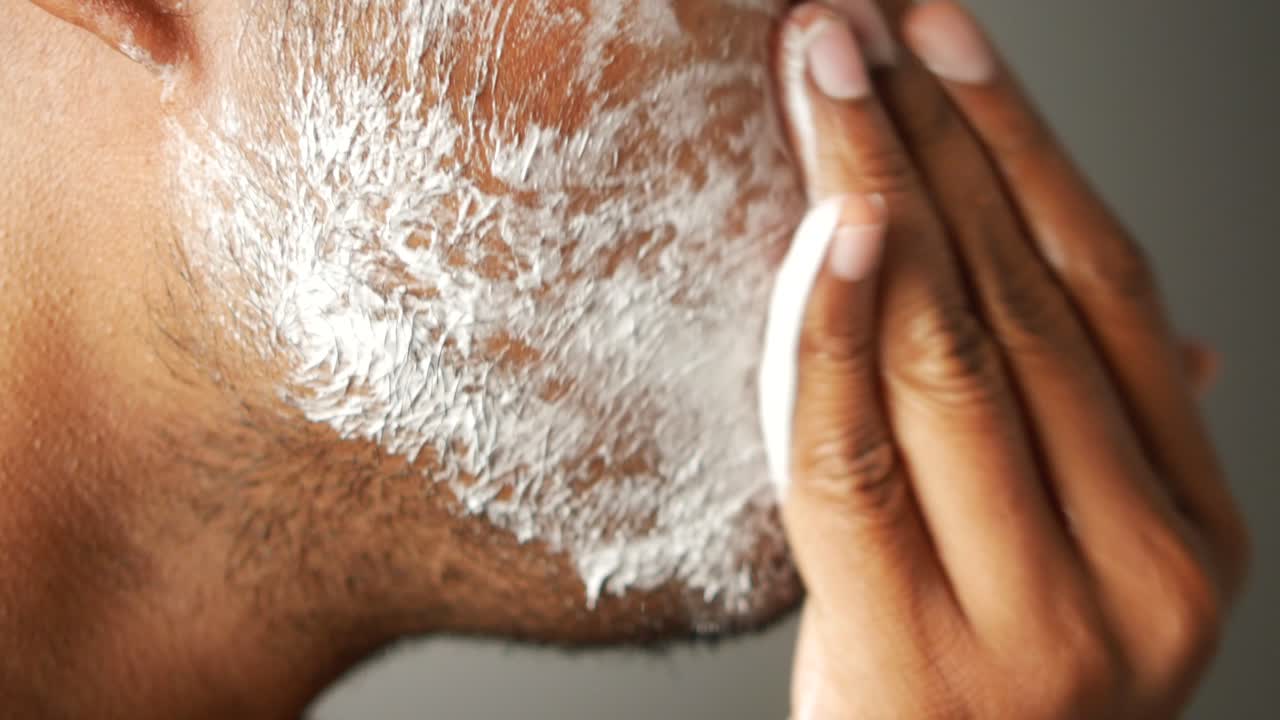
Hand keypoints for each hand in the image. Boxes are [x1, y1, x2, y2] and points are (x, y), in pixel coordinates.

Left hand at [760, 2, 1250, 717]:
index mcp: (1187, 528)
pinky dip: (837, 327)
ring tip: (826, 79)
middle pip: (1025, 298)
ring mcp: (1038, 611)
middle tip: (863, 25)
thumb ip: (1108, 455)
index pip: (1106, 290)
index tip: (950, 40)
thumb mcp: (1083, 578)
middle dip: (937, 138)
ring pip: (953, 354)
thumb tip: (1161, 336)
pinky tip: (829, 223)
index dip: (1024, 145)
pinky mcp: (916, 648)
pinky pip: (858, 453)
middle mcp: (1139, 562)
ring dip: (881, 192)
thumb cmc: (987, 704)